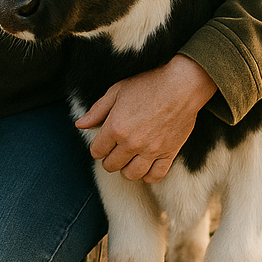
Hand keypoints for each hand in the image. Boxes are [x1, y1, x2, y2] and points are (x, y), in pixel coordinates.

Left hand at [75, 55, 216, 182]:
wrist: (181, 85)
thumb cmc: (148, 84)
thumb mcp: (117, 91)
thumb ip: (97, 110)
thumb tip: (80, 125)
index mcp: (115, 127)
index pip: (97, 151)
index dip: (98, 148)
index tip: (103, 142)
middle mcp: (131, 143)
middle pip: (111, 165)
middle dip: (109, 159)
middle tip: (115, 150)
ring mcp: (151, 151)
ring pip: (131, 174)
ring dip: (126, 169)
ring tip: (128, 158)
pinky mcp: (168, 154)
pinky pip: (155, 176)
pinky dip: (147, 175)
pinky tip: (145, 166)